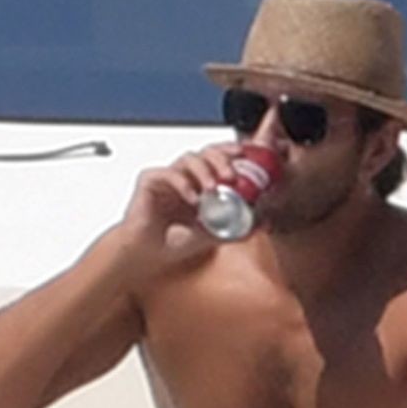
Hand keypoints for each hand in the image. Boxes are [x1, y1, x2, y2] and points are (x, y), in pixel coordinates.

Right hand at [119, 145, 252, 275]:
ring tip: (213, 188)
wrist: (145, 255)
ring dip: (204, 170)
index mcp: (198, 183)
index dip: (231, 153)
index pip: (217, 159)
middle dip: (221, 159)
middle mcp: (183, 176)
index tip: (245, 155)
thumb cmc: (171, 242)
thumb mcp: (211, 234)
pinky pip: (167, 173)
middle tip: (231, 175)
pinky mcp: (149, 181)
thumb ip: (235, 228)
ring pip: (188, 158)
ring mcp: (166, 177)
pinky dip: (183, 183)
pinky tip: (192, 198)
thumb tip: (261, 224)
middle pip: (205, 152)